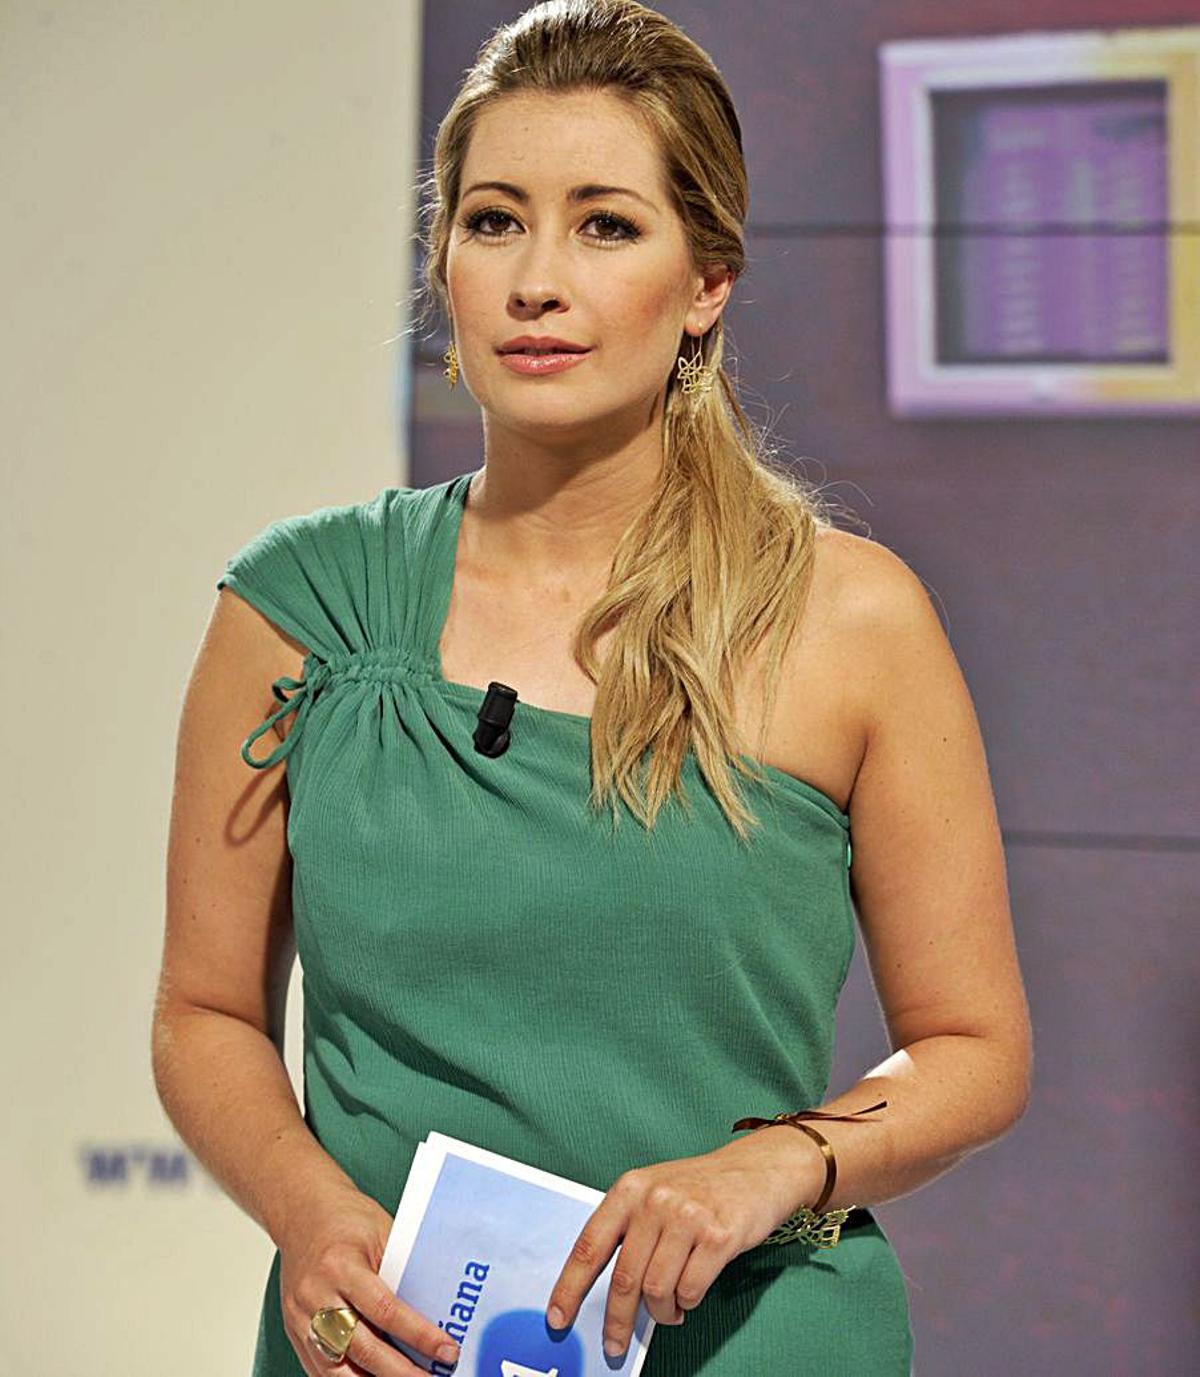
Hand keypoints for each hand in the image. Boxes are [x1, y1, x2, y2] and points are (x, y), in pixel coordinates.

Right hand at [277, 1182, 461, 1374]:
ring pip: (336, 1372)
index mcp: (340, 1265)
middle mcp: (316, 1296)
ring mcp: (300, 1319)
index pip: (385, 1311)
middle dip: (401, 1373)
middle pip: (362, 1350)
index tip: (446, 1351)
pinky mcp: (294, 1333)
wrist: (302, 1211)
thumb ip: (401, 1271)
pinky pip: (320, 1371)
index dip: (419, 1336)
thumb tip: (434, 1309)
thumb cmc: (344, 1218)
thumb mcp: (381, 1232)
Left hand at [543, 1128, 821, 1360]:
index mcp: (630, 1188)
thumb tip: (605, 1291)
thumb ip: (629, 1231)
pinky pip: (690, 1291)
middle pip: (624, 1277)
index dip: (569, 1286)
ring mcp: (687, 1216)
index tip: (557, 1317)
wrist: (756, 1170)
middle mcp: (655, 1199)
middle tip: (616, 1343)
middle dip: (618, 1320)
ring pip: (657, 1289)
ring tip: (669, 1310)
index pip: (589, 1245)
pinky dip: (687, 1303)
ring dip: (662, 1312)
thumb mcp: (655, 1192)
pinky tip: (690, 1295)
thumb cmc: (700, 1188)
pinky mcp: (718, 1236)